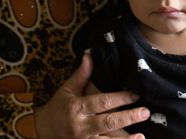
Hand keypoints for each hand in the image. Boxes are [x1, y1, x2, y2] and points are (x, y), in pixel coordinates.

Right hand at [35, 54, 149, 138]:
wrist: (39, 131)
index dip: (119, 98)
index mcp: (77, 107)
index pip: (101, 102)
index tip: (136, 95)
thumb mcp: (67, 90)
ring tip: (142, 136)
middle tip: (145, 112)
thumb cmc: (57, 108)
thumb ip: (81, 75)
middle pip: (107, 122)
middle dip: (127, 118)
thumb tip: (89, 55)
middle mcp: (81, 125)